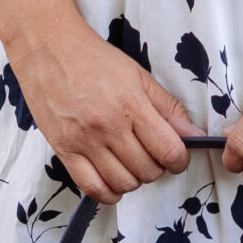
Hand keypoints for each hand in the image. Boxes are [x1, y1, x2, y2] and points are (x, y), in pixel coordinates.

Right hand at [12, 14, 194, 203]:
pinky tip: (113, 179)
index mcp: (131, 105)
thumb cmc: (96, 60)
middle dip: (157, 168)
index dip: (179, 160)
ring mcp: (84, 141)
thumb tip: (194, 136)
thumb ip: (168, 108)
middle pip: (147, 171)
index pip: (168, 150)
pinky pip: (92, 188)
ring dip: (134, 179)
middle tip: (151, 154)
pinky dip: (109, 192)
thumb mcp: (139, 76)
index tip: (176, 156)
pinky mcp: (63, 150)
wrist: (48, 49)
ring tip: (131, 163)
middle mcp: (107, 126)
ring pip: (123, 183)